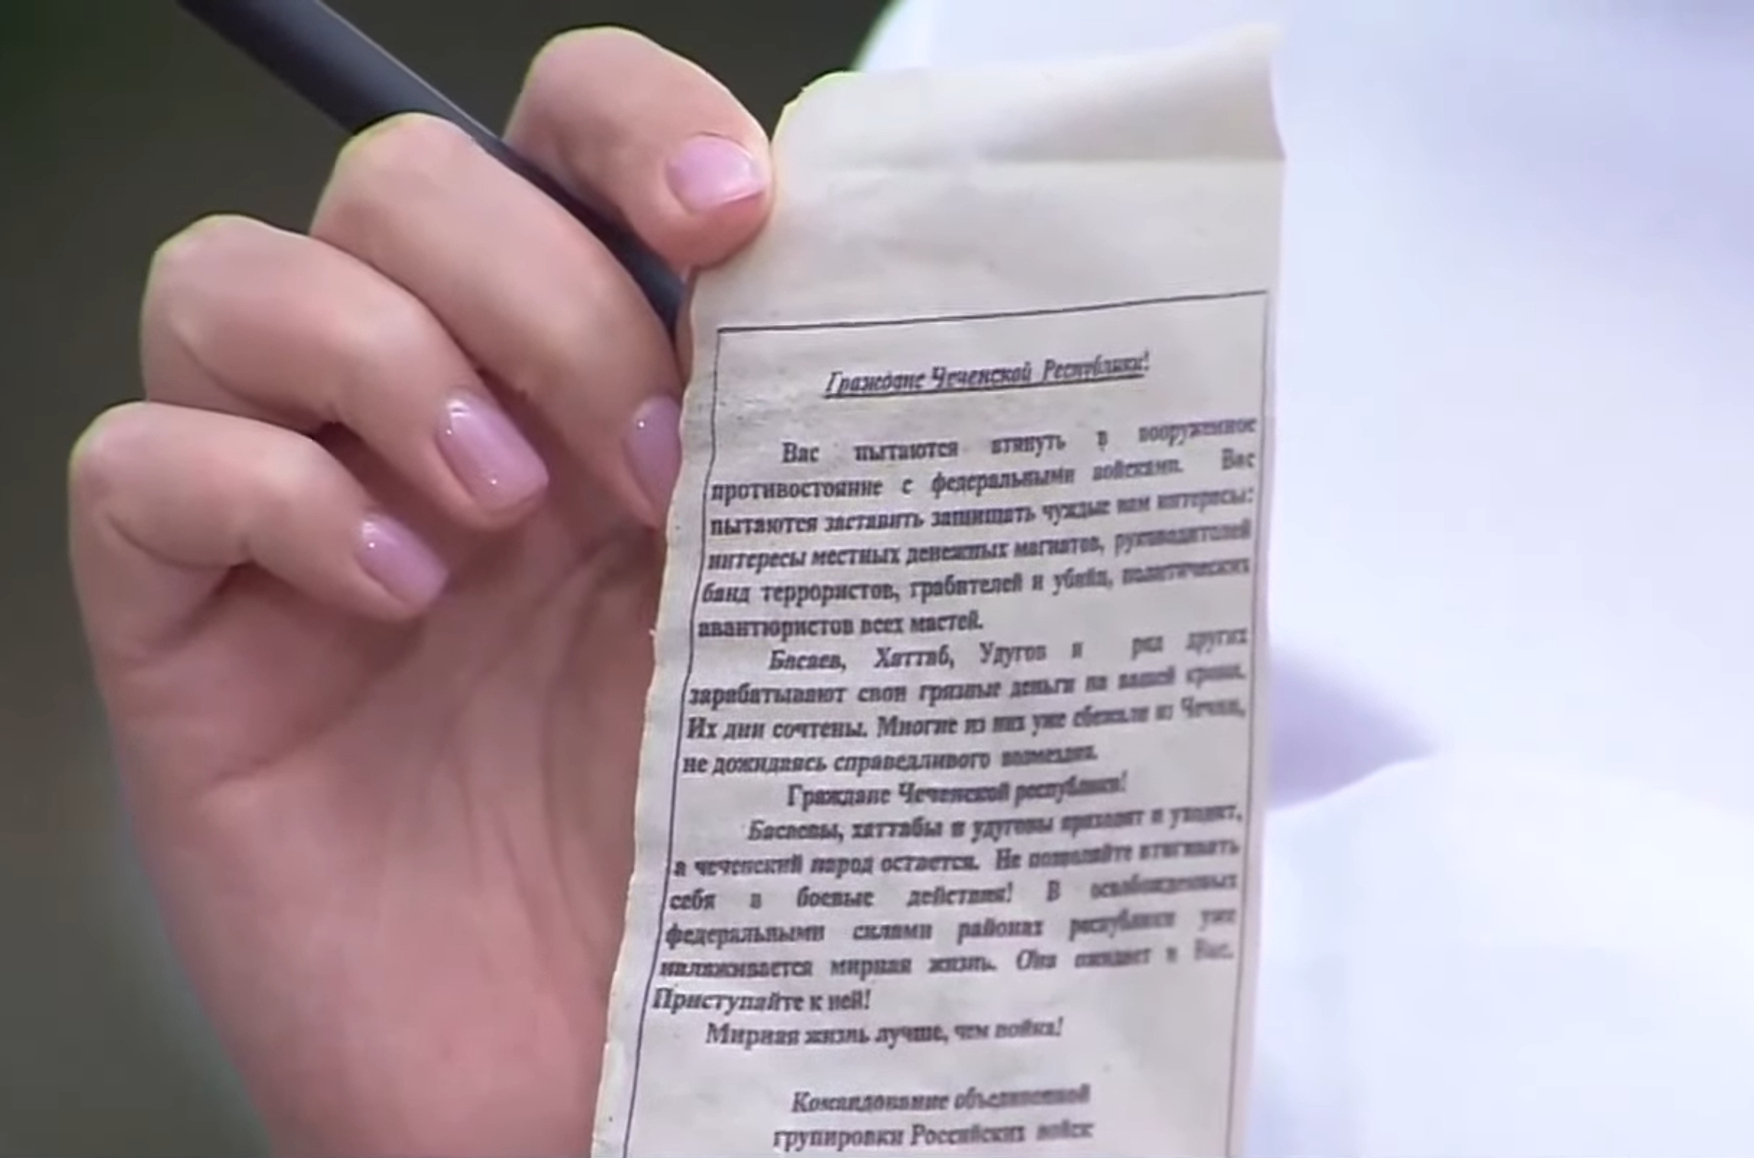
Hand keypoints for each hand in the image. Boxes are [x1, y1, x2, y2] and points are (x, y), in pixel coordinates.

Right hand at [68, 30, 769, 1156]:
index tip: (732, 217)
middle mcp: (442, 419)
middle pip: (406, 182)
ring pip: (240, 276)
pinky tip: (393, 597)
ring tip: (505, 516)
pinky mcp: (186, 629)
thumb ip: (796, 455)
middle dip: (532, 284)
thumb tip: (867, 280)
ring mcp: (300, 515)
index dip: (632, 125)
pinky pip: (143, 463)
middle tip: (646, 455)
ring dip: (388, 360)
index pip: (565, 139)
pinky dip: (266, 492)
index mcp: (595, 389)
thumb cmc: (703, 855)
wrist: (586, 1074)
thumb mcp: (786, 626)